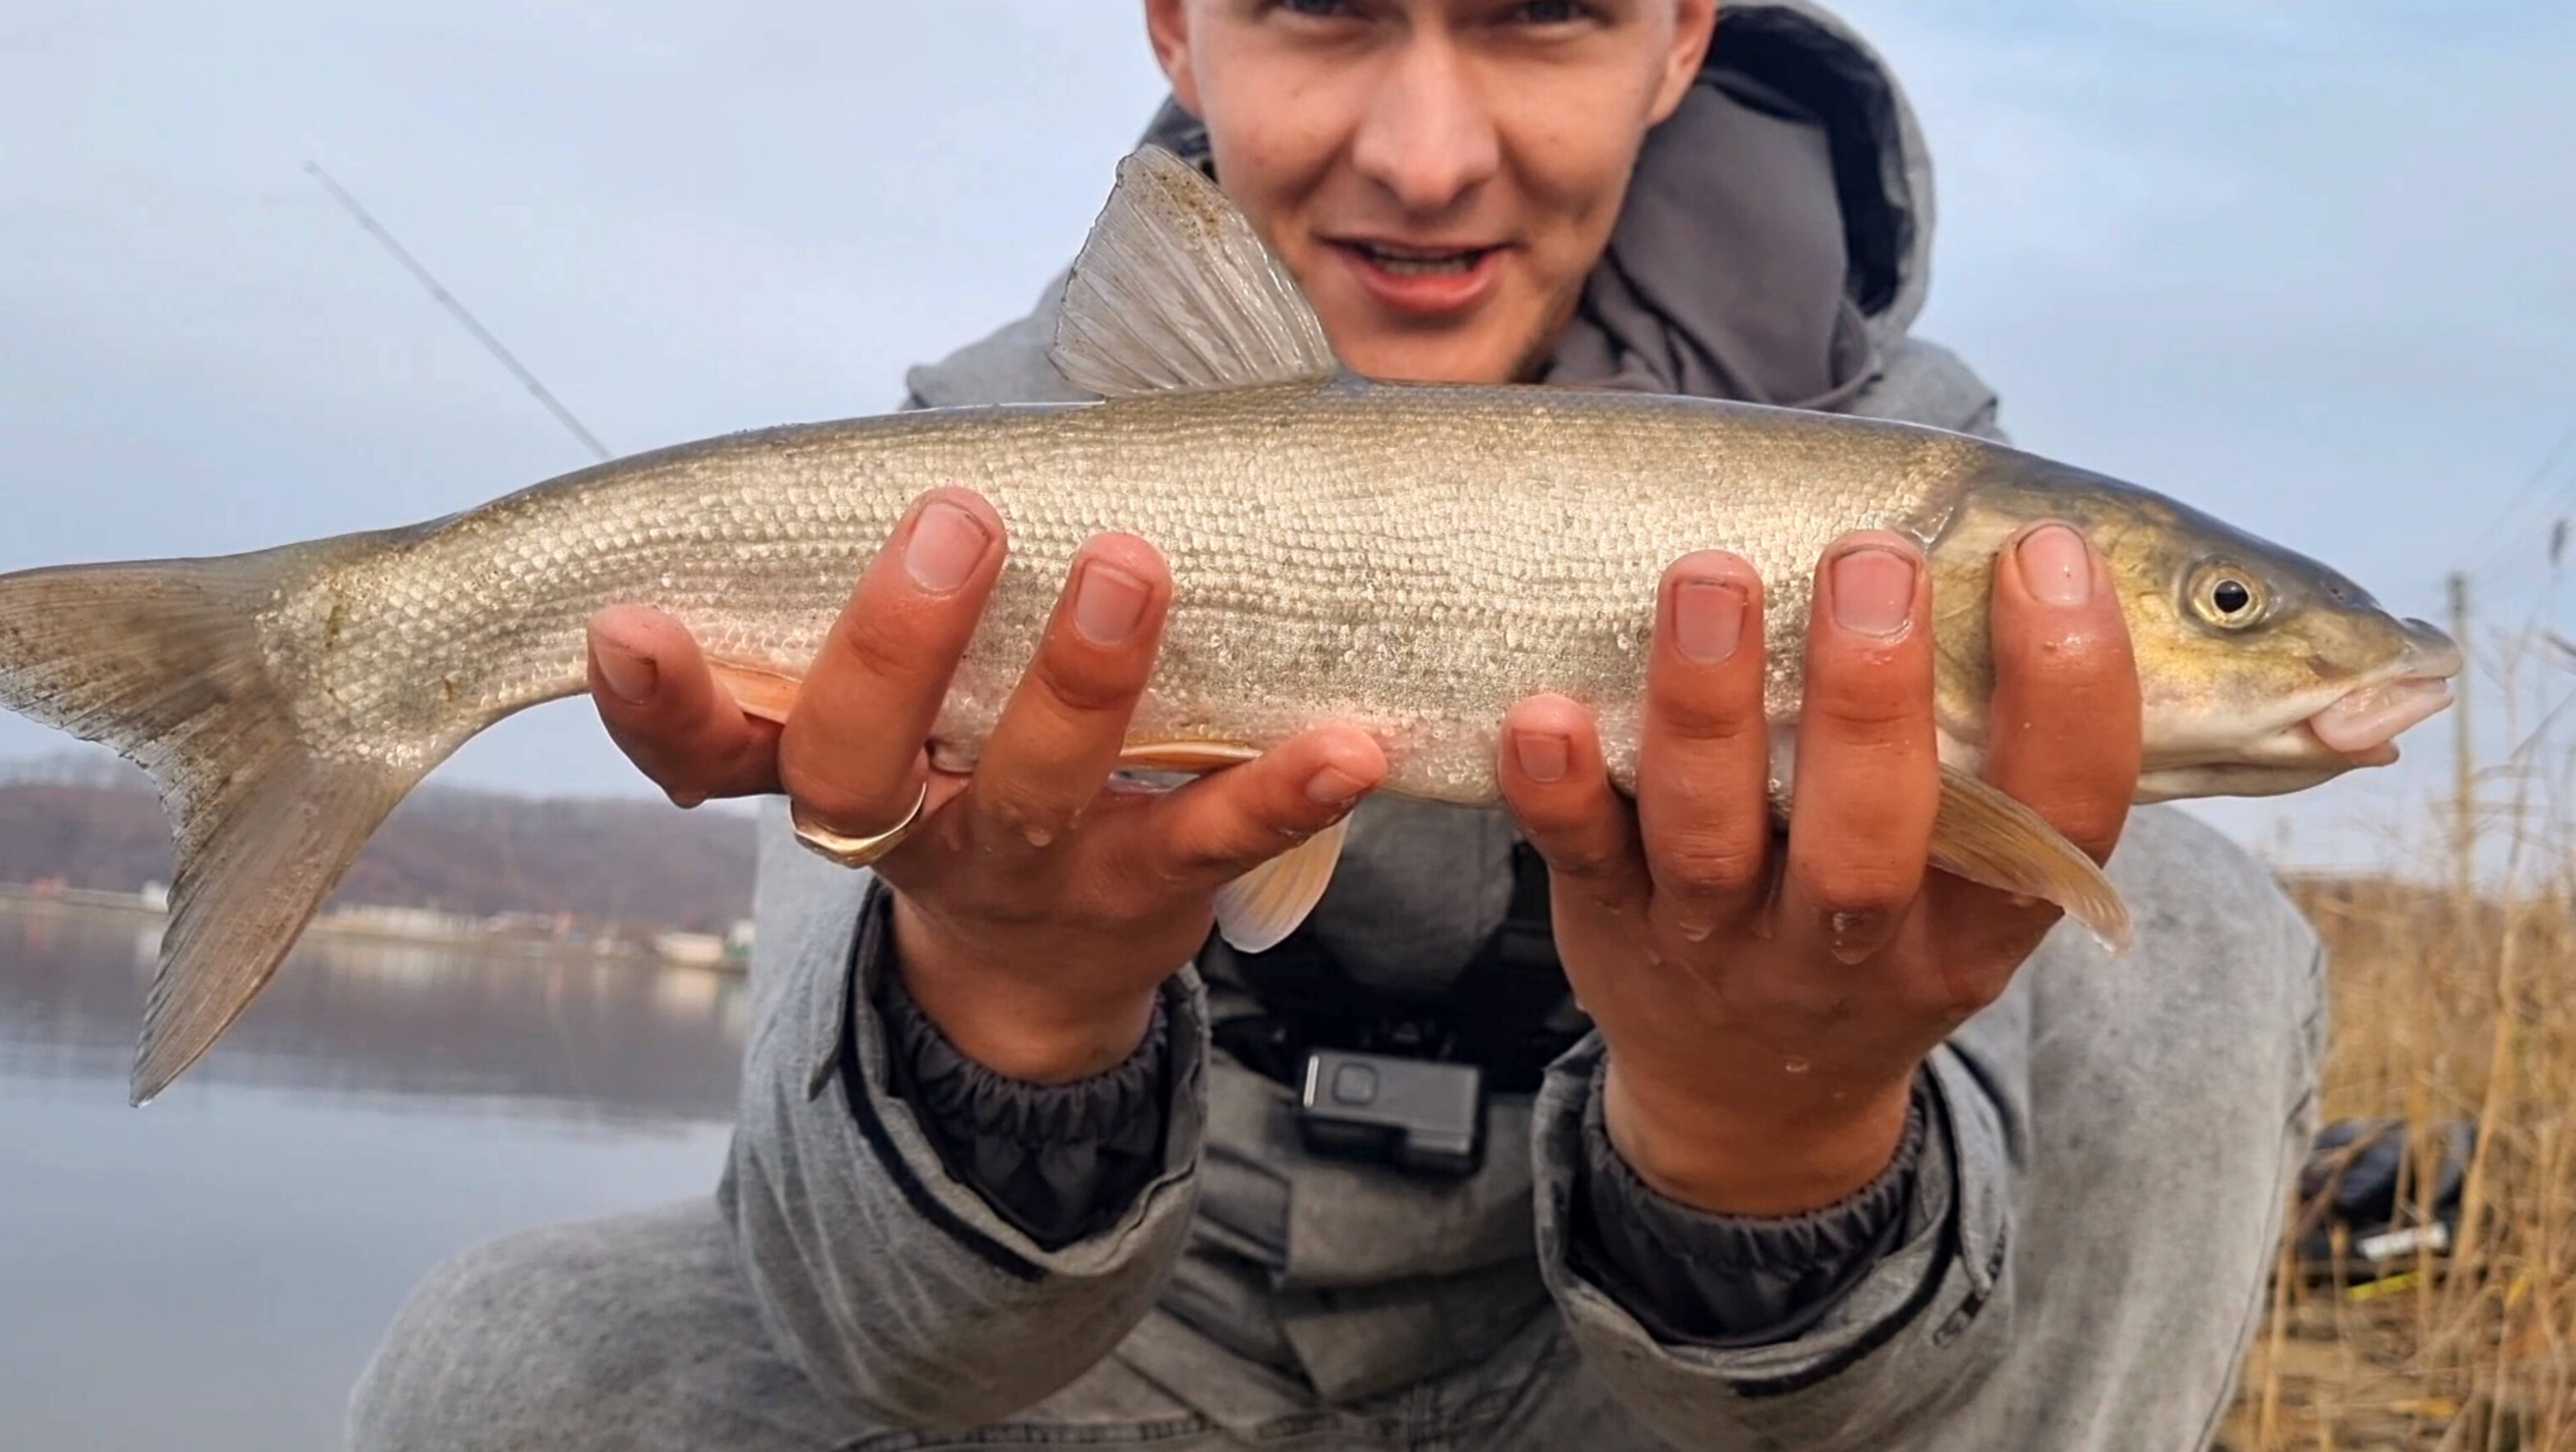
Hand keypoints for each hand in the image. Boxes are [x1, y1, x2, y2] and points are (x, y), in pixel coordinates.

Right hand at [584, 488, 1386, 1081]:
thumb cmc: (961, 782)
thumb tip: (895, 454)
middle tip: (948, 524)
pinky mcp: (1149, 891)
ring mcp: (1030, 870)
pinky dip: (1284, 791)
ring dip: (1080, 682)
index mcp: (831, 774)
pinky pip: (1214, 839)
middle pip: (856, 762)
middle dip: (892, 645)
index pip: (702, 751)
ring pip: (1032, 792)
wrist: (1038, 976)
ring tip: (1127, 569)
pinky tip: (1347, 742)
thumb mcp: (893, 719)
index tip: (625, 622)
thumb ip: (868, 622)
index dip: (659, 699)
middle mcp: (909, 829)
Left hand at [1499, 524, 2138, 1214]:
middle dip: (1871, 695)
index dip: (2071, 686)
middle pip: (1872, 835)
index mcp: (1973, 922)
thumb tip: (2009, 546)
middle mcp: (1852, 947)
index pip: (2060, 811)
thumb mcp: (1966, 884)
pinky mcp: (1612, 928)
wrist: (1752, 1103)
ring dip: (1708, 707)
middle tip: (1873, 558)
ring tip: (1709, 578)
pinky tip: (1544, 713)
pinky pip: (1582, 859)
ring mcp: (1720, 944)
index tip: (2048, 555)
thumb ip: (1989, 754)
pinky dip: (1559, 789)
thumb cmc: (1873, 936)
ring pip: (1714, 837)